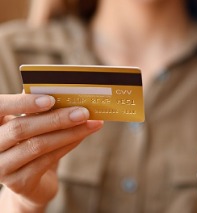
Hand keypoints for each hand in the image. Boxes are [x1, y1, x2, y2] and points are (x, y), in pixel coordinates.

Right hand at [0, 94, 102, 211]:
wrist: (32, 182)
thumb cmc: (32, 143)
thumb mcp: (31, 123)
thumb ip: (38, 108)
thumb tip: (61, 89)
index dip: (23, 103)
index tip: (51, 99)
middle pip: (20, 128)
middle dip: (56, 118)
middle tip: (83, 112)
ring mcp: (2, 167)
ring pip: (37, 145)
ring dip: (69, 132)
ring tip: (91, 123)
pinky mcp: (18, 182)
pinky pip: (47, 160)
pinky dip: (68, 145)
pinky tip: (82, 136)